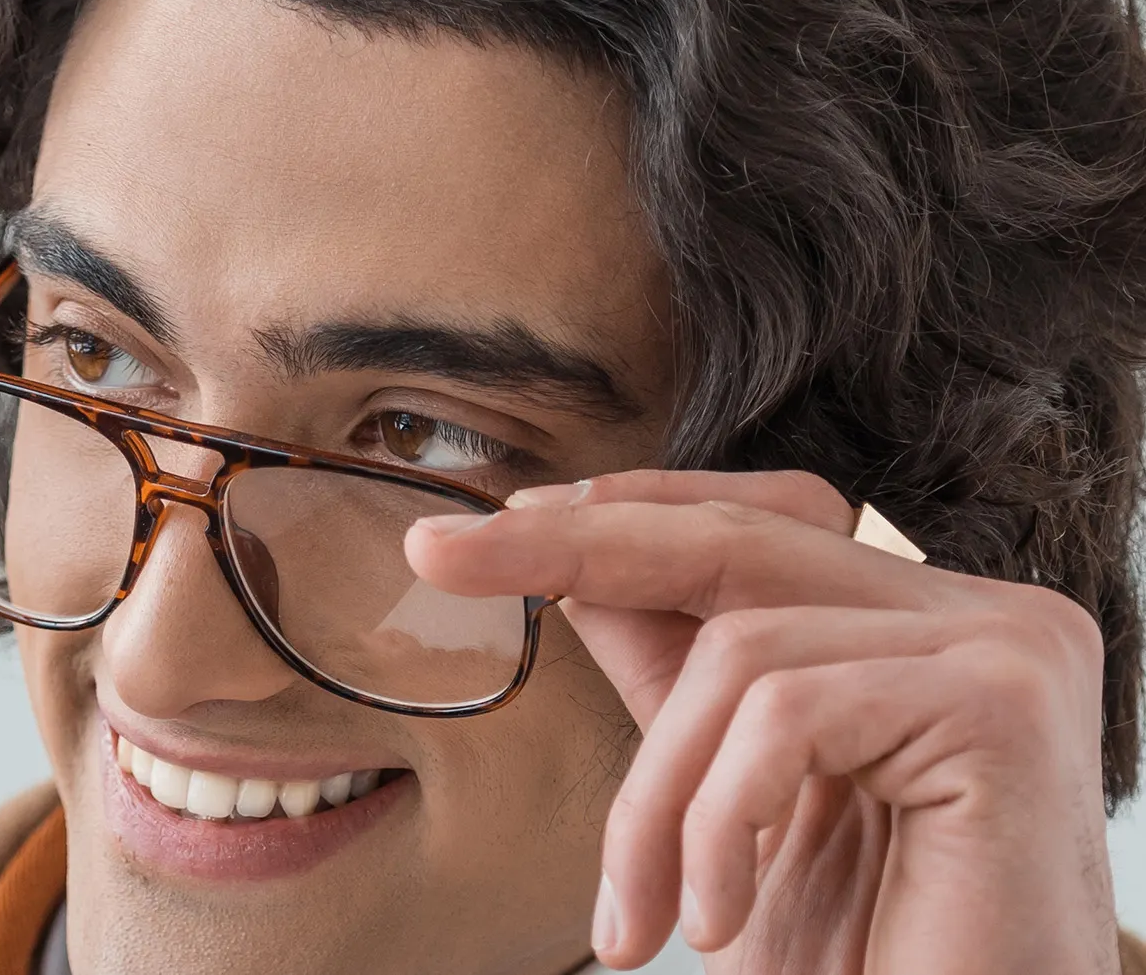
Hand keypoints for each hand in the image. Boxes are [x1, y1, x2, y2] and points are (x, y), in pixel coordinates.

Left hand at [404, 469, 1117, 973]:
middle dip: (570, 546)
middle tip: (438, 555)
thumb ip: (681, 686)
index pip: (754, 526)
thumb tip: (570, 568)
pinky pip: (787, 715)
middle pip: (738, 544)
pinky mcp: (1003, 703)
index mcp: (926, 629)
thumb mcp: (733, 804)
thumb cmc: (864, 962)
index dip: (619, 517)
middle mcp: (987, 618)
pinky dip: (716, 822)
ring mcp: (1009, 649)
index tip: (474, 533)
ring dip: (655, 801)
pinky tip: (720, 920)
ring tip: (640, 919)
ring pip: (742, 653)